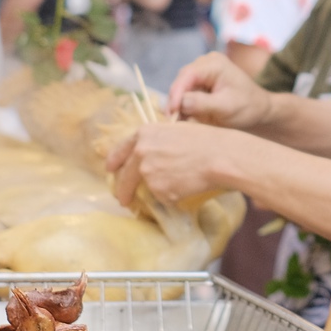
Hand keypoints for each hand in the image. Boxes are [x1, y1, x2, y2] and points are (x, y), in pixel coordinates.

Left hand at [110, 121, 228, 208]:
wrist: (220, 156)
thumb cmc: (205, 139)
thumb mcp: (175, 130)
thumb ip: (156, 142)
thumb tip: (148, 156)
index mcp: (143, 134)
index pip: (120, 151)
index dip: (114, 162)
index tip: (110, 170)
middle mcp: (140, 154)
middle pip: (124, 177)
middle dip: (123, 190)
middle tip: (124, 199)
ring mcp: (148, 174)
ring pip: (148, 187)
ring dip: (159, 189)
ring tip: (183, 179)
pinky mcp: (160, 191)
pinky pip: (163, 197)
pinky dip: (173, 195)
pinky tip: (187, 185)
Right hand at [168, 53, 270, 129]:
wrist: (258, 110)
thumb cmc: (247, 107)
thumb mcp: (225, 107)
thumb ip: (202, 103)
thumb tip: (180, 103)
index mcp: (214, 64)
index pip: (187, 75)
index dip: (177, 93)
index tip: (173, 112)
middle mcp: (205, 63)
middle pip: (181, 81)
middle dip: (176, 100)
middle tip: (173, 120)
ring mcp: (201, 72)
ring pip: (180, 88)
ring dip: (178, 105)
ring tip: (179, 121)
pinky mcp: (199, 83)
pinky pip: (185, 94)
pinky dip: (183, 107)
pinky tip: (185, 118)